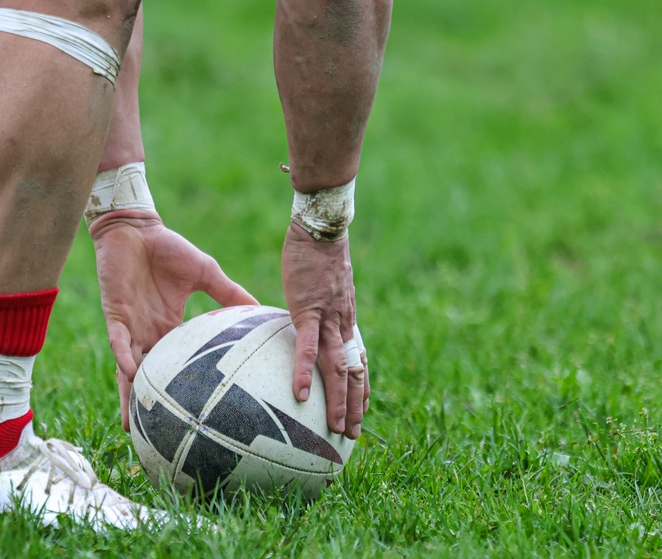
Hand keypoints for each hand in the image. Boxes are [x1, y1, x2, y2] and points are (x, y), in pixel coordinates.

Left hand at [91, 211, 257, 430]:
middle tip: (155, 438)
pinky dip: (125, 358)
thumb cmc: (169, 248)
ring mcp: (131, 327)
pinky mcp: (116, 315)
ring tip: (132, 423)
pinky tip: (131, 373)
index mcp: (170, 327)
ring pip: (128, 370)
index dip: (182, 389)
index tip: (194, 412)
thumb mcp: (206, 273)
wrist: (137, 228)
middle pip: (148, 378)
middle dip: (148, 407)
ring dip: (129, 394)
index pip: (176, 365)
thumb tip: (262, 309)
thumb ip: (230, 293)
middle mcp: (149, 334)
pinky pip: (120, 343)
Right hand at [281, 221, 366, 439]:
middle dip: (355, 405)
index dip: (360, 388)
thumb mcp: (320, 283)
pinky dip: (306, 373)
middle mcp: (343, 324)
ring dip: (339, 400)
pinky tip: (301, 394)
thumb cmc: (316, 250)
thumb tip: (303, 310)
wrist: (322, 228)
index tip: (360, 411)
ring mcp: (329, 320)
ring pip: (338, 368)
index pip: (358, 360)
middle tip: (352, 435)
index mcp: (345, 319)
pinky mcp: (309, 312)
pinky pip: (307, 348)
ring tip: (337, 428)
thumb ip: (314, 302)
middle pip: (354, 372)